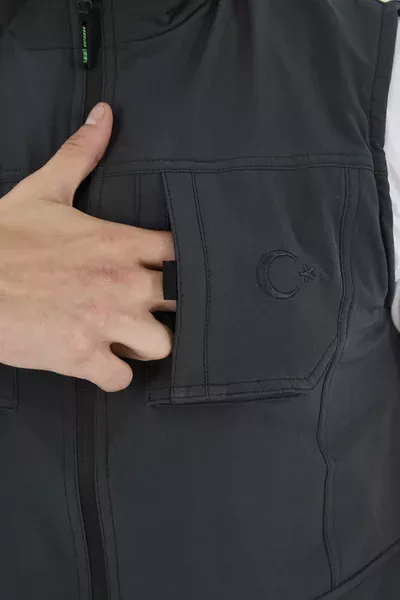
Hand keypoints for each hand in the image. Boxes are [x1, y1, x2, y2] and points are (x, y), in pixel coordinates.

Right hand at [0, 103, 175, 391]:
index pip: (182, 255)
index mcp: (120, 243)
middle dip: (171, 308)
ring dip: (147, 345)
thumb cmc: (5, 238)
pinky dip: (113, 375)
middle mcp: (123, 283)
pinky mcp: (83, 356)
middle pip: (184, 302)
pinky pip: (121, 379)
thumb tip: (104, 115)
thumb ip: (82, 153)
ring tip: (125, 338)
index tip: (171, 272)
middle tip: (149, 309)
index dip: (183, 266)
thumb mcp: (45, 190)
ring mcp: (107, 322)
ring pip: (164, 346)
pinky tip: (99, 363)